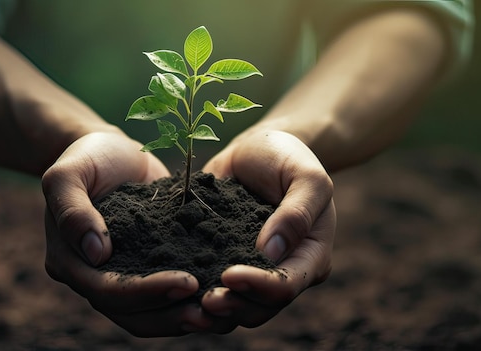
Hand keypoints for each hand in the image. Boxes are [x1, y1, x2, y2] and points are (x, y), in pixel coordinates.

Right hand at [42, 132, 212, 335]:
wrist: (111, 151)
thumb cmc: (87, 156)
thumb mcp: (69, 173)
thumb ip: (73, 210)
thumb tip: (97, 254)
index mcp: (69, 261)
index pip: (107, 291)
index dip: (146, 292)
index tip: (186, 282)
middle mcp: (93, 277)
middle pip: (130, 313)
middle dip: (170, 313)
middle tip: (210, 309)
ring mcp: (121, 274)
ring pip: (149, 314)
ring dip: (182, 317)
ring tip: (219, 313)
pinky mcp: (146, 266)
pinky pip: (165, 295)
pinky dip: (188, 301)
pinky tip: (219, 295)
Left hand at [200, 130, 335, 331]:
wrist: (257, 150)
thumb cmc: (288, 159)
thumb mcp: (305, 177)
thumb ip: (296, 213)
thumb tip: (270, 251)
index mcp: (309, 258)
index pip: (286, 285)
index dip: (259, 286)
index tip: (229, 275)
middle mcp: (280, 271)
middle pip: (259, 307)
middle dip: (232, 306)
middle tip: (203, 300)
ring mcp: (250, 270)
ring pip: (233, 307)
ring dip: (211, 311)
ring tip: (185, 305)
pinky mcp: (221, 261)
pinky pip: (209, 285)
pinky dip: (192, 293)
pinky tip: (171, 290)